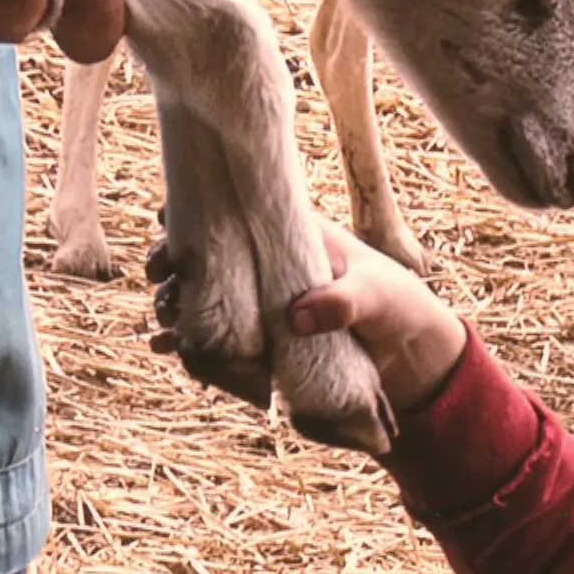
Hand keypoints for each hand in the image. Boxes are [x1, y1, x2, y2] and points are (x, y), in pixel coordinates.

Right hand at [145, 218, 466, 415]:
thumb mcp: (376, 297)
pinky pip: (217, 339)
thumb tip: (296, 316)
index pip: (239, 213)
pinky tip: (165, 348)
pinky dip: (190, 343)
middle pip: (209, 256)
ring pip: (205, 297)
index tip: (166, 223)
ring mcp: (263, 306)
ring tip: (163, 317)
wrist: (412, 359)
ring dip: (176, 303)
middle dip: (175, 264)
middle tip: (161, 276)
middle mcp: (271, 268)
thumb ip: (342, 303)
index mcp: (296, 237)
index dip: (198, 214)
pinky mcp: (262, 344)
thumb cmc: (398, 307)